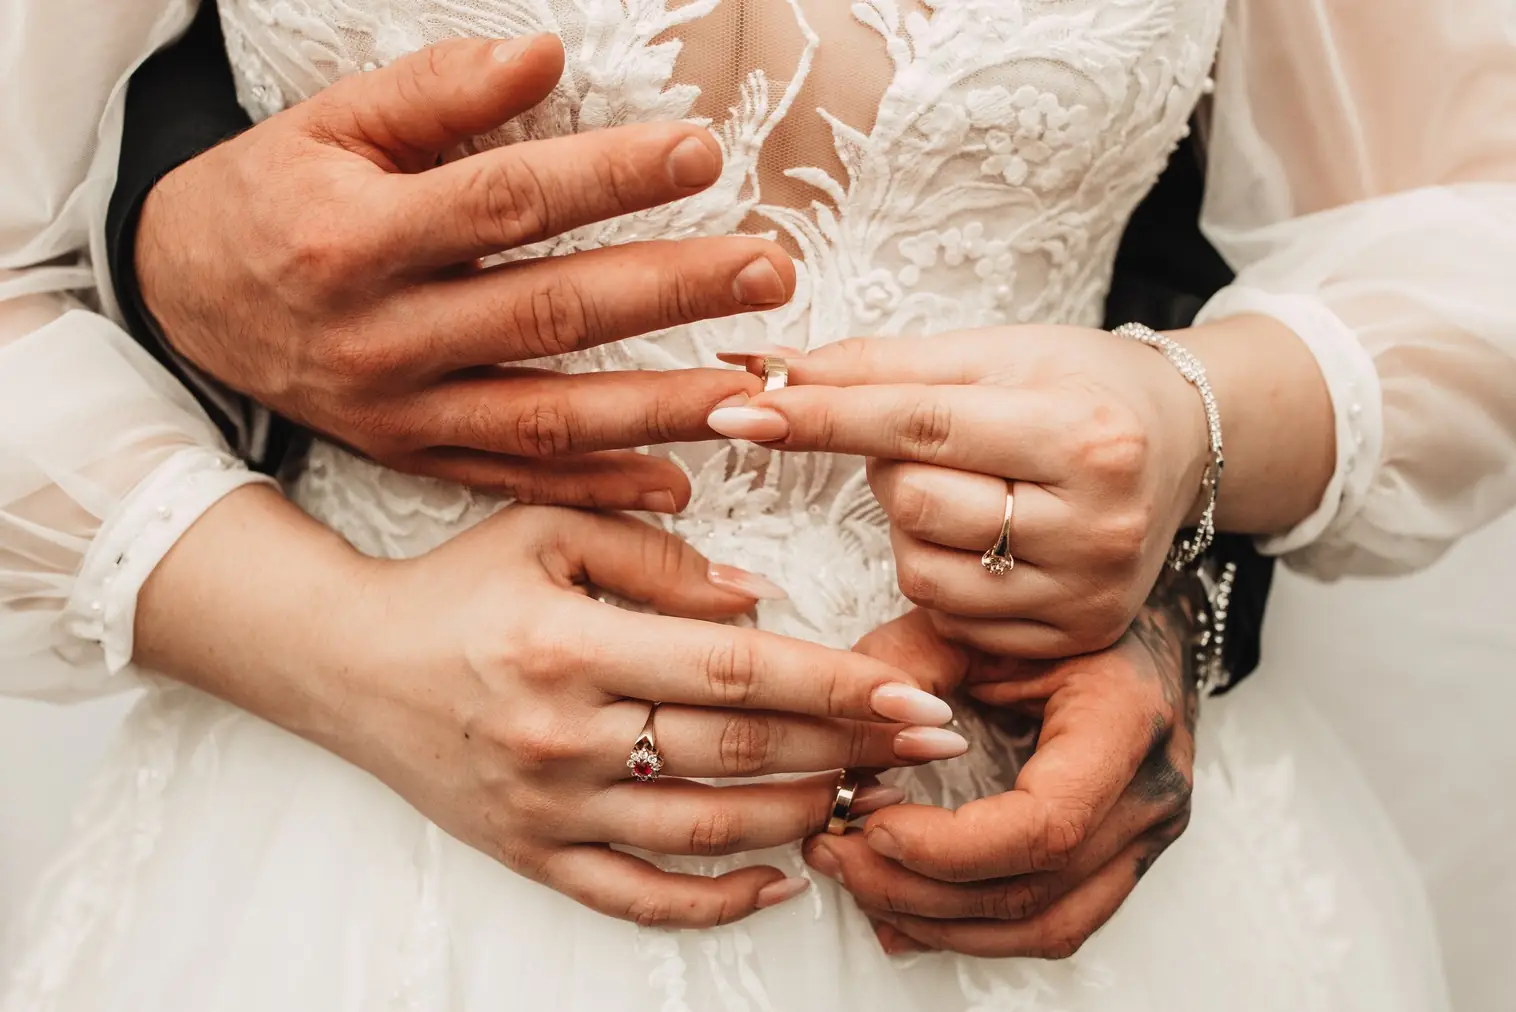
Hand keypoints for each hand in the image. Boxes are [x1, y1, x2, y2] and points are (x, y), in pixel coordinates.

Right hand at [136, 34, 794, 510]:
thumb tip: (547, 53)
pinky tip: (675, 484)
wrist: (184, 301)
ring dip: (659, 406)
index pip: (508, 201)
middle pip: (550, 310)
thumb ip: (439, 90)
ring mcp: (402, 409)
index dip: (609, 176)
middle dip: (670, 291)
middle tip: (769, 271)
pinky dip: (596, 488)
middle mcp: (384, 333)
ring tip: (751, 389)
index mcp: (360, 235)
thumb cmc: (271, 197)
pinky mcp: (413, 454)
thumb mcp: (331, 123)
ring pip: (548, 415)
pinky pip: (515, 479)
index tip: (703, 153)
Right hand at [325, 507, 968, 926]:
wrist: (348, 663)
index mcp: (571, 645)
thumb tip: (758, 601)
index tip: (914, 694)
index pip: (736, 671)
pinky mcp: (534, 855)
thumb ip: (656, 553)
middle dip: (849, 750)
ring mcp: (549, 809)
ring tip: (873, 794)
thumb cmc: (457, 588)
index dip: (836, 686)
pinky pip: (638, 898)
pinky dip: (716, 899)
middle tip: (931, 746)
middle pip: (738, 753)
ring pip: (705, 829)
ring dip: (803, 816)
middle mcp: (562, 736)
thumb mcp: (545, 529)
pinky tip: (779, 879)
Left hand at [707, 330, 1210, 655]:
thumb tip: (761, 374)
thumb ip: (875, 367)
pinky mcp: (1074, 636)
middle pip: (915, 503)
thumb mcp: (991, 352)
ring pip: (921, 570)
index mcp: (1083, 432)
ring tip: (966, 486)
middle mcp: (1097, 523)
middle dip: (891, 468)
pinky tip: (985, 537)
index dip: (823, 416)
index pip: (920, 425)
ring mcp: (1088, 592)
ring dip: (912, 525)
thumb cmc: (1077, 384)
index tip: (741, 409)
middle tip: (933, 442)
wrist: (1181, 441)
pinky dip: (941, 572)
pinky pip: (950, 617)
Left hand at [803, 589, 1196, 957]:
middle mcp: (1149, 792)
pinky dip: (972, 931)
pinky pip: (1053, 925)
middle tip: (834, 856)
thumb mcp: (973, 622)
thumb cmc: (1048, 621)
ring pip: (1044, 927)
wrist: (1129, 627)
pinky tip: (906, 917)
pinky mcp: (1124, 862)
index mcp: (1124, 719)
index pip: (1046, 824)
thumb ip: (905, 669)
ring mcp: (1145, 838)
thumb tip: (847, 750)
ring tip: (858, 885)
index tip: (871, 826)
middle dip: (919, 888)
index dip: (950, 845)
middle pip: (1035, 888)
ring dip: (939, 922)